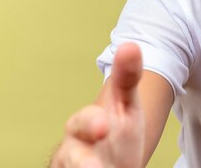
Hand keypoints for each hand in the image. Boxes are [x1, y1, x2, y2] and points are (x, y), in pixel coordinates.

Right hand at [52, 43, 144, 167]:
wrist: (111, 161)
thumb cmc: (116, 133)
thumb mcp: (126, 106)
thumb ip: (127, 78)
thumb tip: (131, 45)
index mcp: (84, 126)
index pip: (83, 123)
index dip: (92, 124)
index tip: (105, 125)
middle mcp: (71, 152)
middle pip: (70, 159)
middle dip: (82, 164)